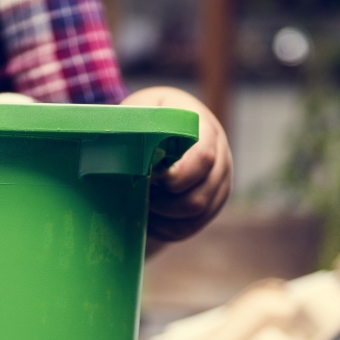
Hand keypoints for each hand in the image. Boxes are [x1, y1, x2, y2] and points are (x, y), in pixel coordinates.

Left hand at [125, 86, 230, 248]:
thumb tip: (119, 150)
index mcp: (203, 126)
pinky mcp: (213, 200)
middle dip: (167, 203)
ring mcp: (220, 179)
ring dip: (166, 217)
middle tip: (142, 197)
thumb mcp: (142, 110)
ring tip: (143, 207)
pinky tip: (149, 221)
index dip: (179, 175)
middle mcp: (220, 153)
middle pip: (201, 194)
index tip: (152, 179)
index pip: (204, 156)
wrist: (166, 122)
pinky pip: (193, 225)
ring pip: (198, 214)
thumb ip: (137, 125)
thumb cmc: (148, 115)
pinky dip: (169, 229)